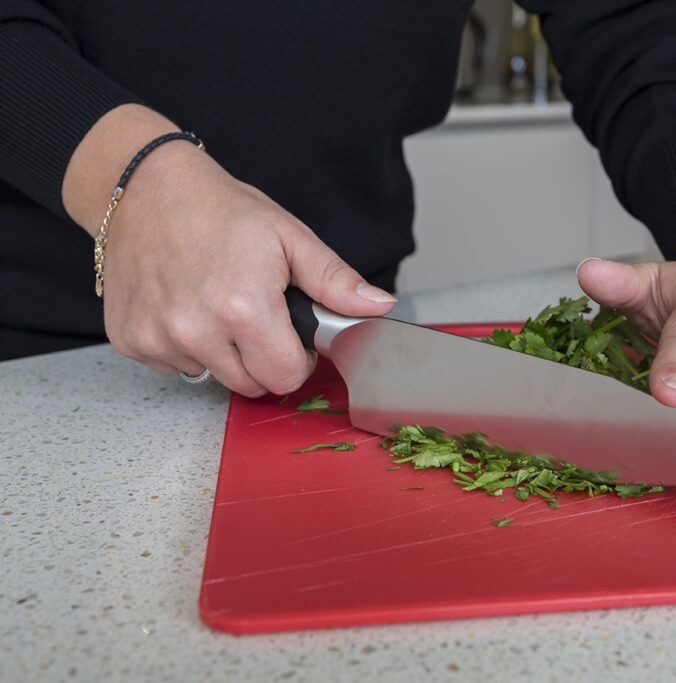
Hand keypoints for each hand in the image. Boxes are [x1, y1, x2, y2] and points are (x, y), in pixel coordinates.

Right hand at [63, 106, 394, 396]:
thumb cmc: (219, 209)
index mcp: (243, 307)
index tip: (291, 333)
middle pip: (251, 386)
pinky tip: (184, 305)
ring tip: (217, 304)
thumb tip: (378, 307)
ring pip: (213, 378)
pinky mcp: (130, 340)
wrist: (144, 187)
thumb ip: (335, 281)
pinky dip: (185, 346)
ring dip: (223, 353)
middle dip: (263, 359)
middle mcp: (196, 330)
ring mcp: (158, 338)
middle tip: (255, 314)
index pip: (286, 377)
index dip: (298, 358)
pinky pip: (176, 366)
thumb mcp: (289, 237)